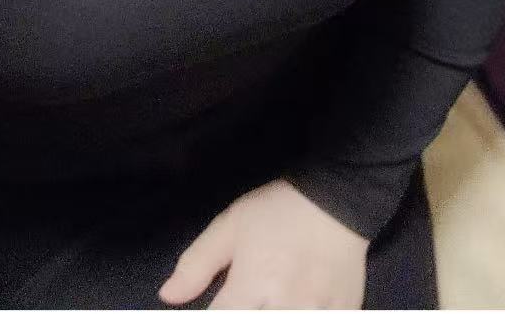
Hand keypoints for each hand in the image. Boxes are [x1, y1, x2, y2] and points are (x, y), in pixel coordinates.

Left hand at [158, 178, 368, 308]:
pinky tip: (298, 305)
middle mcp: (283, 307)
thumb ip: (197, 264)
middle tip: (245, 303)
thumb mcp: (230, 226)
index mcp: (251, 286)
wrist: (337, 200)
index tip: (214, 310)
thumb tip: (167, 296)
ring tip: (263, 303)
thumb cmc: (277, 212)